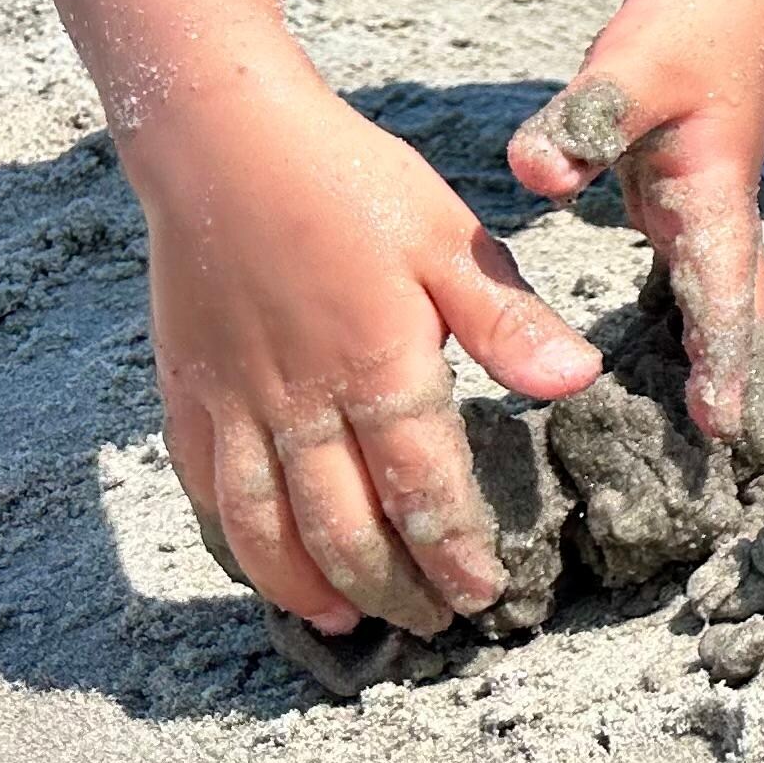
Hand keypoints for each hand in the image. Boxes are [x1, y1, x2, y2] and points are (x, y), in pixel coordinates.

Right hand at [128, 76, 604, 635]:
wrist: (221, 139)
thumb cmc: (349, 181)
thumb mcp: (450, 237)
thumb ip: (509, 319)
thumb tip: (578, 381)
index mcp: (377, 363)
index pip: (423, 487)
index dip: (454, 553)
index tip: (486, 595)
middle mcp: (300, 399)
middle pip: (344, 526)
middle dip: (393, 587)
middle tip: (433, 623)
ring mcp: (233, 402)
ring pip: (265, 528)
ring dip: (309, 585)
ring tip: (352, 623)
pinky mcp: (185, 392)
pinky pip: (206, 491)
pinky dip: (236, 545)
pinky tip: (267, 568)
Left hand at [507, 0, 763, 454]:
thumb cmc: (693, 20)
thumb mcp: (633, 64)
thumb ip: (585, 117)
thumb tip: (536, 174)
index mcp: (710, 199)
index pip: (719, 300)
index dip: (722, 367)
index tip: (725, 435)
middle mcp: (715, 216)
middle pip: (734, 320)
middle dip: (734, 386)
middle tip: (731, 462)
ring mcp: (703, 208)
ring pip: (718, 304)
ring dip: (716, 362)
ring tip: (706, 434)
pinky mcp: (684, 194)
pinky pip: (693, 279)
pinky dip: (692, 325)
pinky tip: (664, 355)